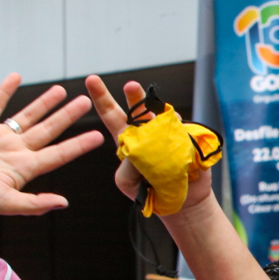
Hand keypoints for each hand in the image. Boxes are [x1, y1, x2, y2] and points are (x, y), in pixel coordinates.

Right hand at [0, 74, 102, 215]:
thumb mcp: (7, 202)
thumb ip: (35, 203)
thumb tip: (64, 203)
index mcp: (26, 167)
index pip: (59, 153)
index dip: (79, 144)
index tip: (99, 136)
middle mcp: (17, 150)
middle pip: (48, 129)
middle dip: (67, 115)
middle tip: (86, 101)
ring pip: (27, 116)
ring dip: (44, 102)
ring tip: (61, 90)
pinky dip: (6, 90)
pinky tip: (17, 77)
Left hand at [85, 75, 213, 214]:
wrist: (180, 200)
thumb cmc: (149, 190)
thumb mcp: (127, 182)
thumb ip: (126, 168)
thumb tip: (139, 150)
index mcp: (127, 139)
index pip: (110, 115)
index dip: (101, 97)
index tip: (92, 79)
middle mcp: (147, 132)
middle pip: (138, 109)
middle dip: (134, 96)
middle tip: (130, 86)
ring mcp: (168, 133)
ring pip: (164, 118)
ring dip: (162, 118)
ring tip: (161, 125)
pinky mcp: (187, 139)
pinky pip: (183, 134)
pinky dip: (180, 140)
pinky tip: (181, 154)